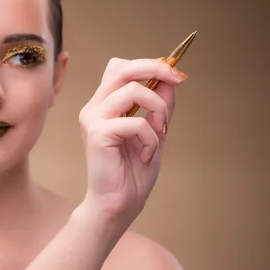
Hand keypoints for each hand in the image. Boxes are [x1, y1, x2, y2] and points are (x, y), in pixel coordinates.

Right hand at [78, 57, 187, 227]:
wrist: (119, 204)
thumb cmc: (133, 171)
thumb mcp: (155, 132)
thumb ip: (160, 105)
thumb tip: (170, 79)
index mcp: (105, 105)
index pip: (120, 68)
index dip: (147, 65)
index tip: (173, 76)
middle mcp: (95, 107)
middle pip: (121, 68)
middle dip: (154, 68)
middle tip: (176, 79)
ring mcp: (93, 119)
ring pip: (132, 91)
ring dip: (157, 109)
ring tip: (160, 132)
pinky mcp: (97, 134)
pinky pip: (136, 122)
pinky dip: (151, 137)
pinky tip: (147, 154)